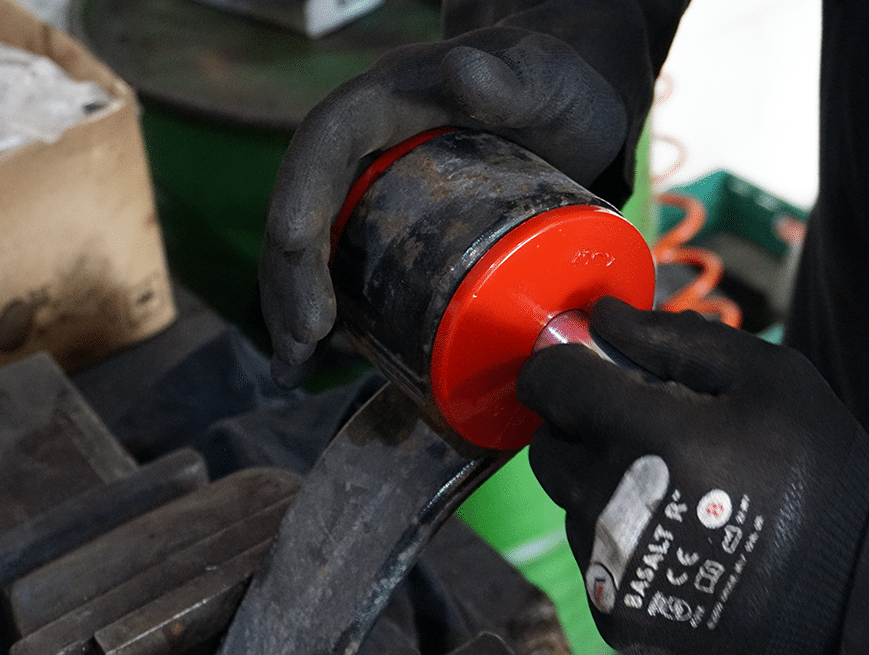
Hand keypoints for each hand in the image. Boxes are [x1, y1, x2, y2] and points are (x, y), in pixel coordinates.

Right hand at [260, 26, 627, 375]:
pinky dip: (329, 311)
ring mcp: (377, 185)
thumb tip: (463, 73)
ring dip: (292, 303)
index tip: (298, 249)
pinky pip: (345, 264)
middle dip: (289, 273)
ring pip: (314, 243)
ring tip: (293, 367)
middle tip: (302, 343)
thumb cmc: (561, 89)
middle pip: (305, 203)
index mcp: (389, 101)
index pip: (326, 140)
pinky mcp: (394, 223)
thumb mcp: (543, 80)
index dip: (301, 191)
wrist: (579, 114)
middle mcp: (369, 143)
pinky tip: (324, 357)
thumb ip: (510, 79)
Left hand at [517, 297, 868, 654]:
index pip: (548, 382)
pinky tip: (671, 532)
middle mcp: (610, 503)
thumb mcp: (765, 376)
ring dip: (599, 481)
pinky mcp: (615, 612)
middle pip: (548, 443)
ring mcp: (608, 565)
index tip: (590, 367)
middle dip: (582, 425)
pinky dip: (614, 534)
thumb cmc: (815, 467)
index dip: (564, 365)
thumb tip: (602, 315)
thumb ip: (674, 337)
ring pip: (566, 500)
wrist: (853, 587)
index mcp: (646, 433)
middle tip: (642, 429)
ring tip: (669, 486)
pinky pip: (587, 553)